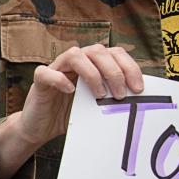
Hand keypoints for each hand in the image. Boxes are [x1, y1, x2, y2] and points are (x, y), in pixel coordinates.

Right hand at [12, 44, 144, 153]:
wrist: (41, 128)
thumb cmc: (70, 114)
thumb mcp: (96, 106)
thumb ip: (112, 98)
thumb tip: (138, 102)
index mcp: (92, 64)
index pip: (114, 53)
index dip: (129, 67)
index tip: (138, 88)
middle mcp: (75, 61)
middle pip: (97, 50)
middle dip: (114, 71)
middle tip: (121, 94)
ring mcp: (56, 68)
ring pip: (75, 54)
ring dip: (92, 73)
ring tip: (100, 95)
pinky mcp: (40, 80)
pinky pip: (46, 72)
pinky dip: (60, 80)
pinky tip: (70, 92)